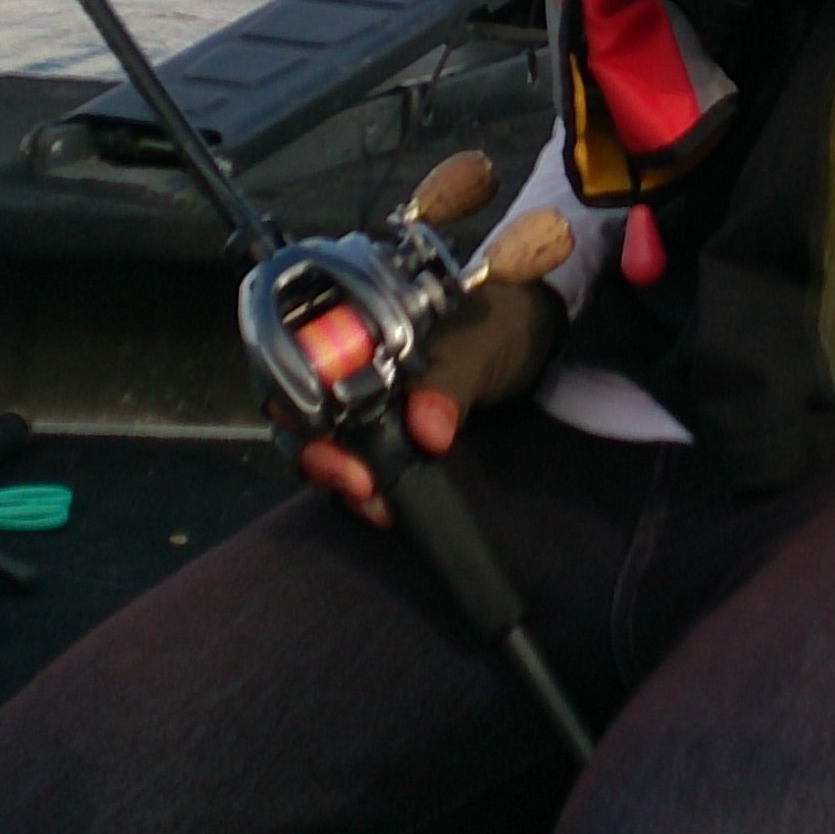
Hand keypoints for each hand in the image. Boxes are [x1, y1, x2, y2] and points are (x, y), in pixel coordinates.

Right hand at [295, 265, 567, 529]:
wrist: (537, 346)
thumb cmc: (499, 327)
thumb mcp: (479, 344)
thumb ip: (451, 381)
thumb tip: (427, 431)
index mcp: (353, 324)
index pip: (297, 359)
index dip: (298, 396)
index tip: (325, 433)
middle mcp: (345, 366)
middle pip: (298, 412)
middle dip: (317, 453)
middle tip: (356, 482)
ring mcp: (360, 407)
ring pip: (319, 448)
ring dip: (336, 479)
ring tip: (373, 503)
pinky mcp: (383, 443)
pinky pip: (352, 470)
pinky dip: (359, 494)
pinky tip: (383, 508)